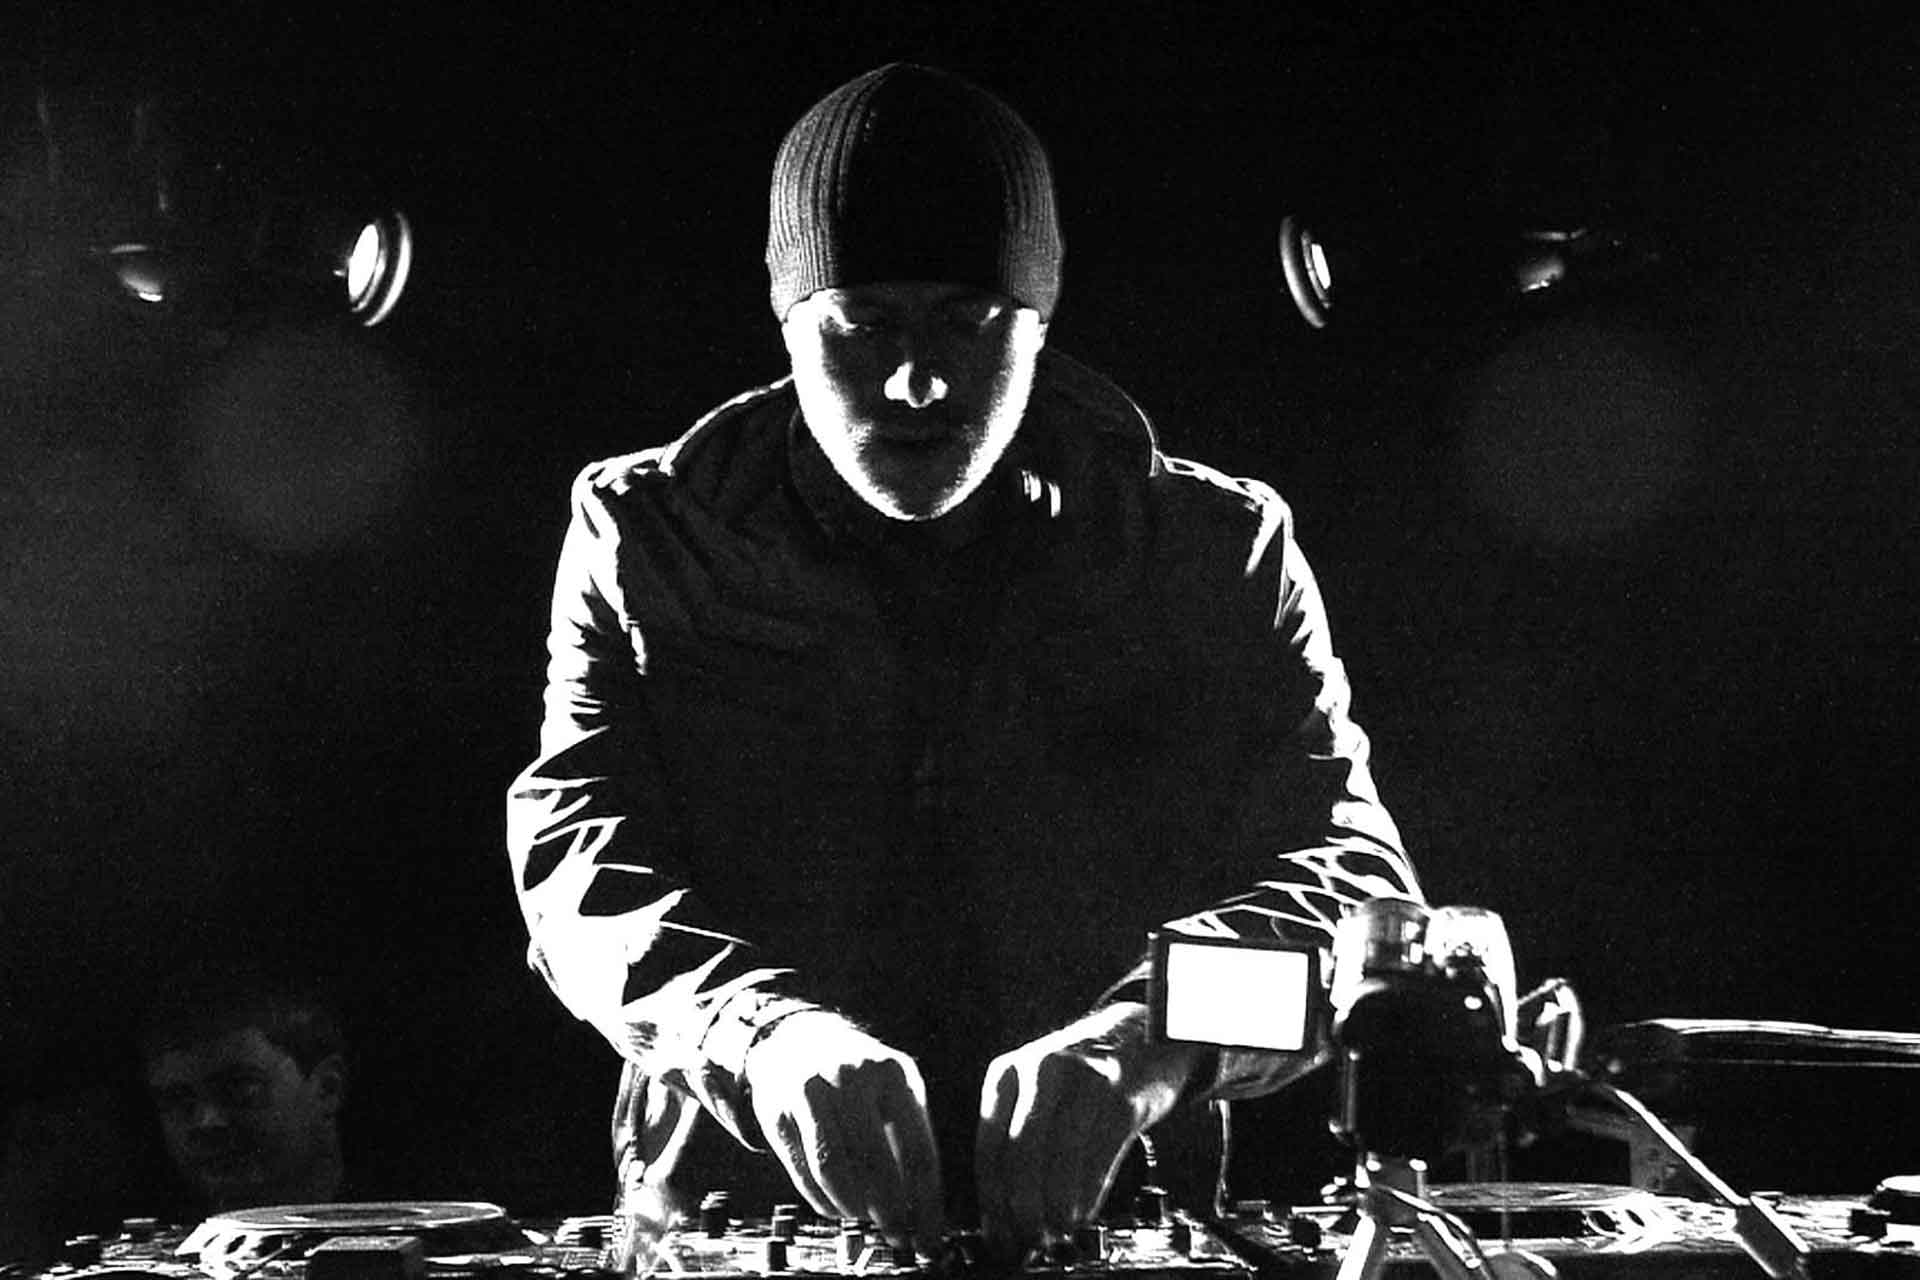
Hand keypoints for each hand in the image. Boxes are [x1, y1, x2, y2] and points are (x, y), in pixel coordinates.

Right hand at [743, 1011, 943, 1252]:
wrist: (795, 1040)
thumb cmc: (858, 1077)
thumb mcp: (894, 1089)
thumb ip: (909, 1139)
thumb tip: (921, 1209)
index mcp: (893, 1073)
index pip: (918, 1150)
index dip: (924, 1203)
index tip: (928, 1237)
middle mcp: (851, 1077)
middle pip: (875, 1162)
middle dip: (889, 1211)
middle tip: (895, 1235)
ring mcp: (810, 1091)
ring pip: (833, 1168)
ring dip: (852, 1206)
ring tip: (863, 1217)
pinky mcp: (778, 1111)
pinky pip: (803, 1170)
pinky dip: (823, 1200)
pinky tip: (836, 1207)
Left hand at [975, 1003, 1203, 1259]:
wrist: (1141, 1034)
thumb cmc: (1083, 1074)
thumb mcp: (1036, 1092)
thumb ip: (1017, 1142)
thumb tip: (1003, 1215)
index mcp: (1007, 1073)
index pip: (989, 1149)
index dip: (993, 1202)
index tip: (999, 1233)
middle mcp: (1041, 1070)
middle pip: (1021, 1158)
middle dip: (1023, 1210)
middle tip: (1030, 1240)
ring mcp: (1083, 1079)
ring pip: (1059, 1161)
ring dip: (1056, 1208)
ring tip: (1057, 1230)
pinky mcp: (1122, 1094)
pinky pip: (1099, 1157)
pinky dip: (1088, 1195)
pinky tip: (1082, 1212)